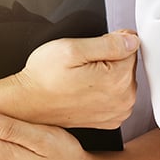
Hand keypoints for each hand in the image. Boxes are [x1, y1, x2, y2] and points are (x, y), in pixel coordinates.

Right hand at [9, 30, 138, 128]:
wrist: (27, 104)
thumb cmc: (44, 77)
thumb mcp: (72, 49)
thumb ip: (109, 43)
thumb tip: (132, 39)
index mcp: (117, 80)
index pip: (130, 46)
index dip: (108, 42)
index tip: (89, 51)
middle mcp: (123, 100)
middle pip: (128, 64)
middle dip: (108, 59)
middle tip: (81, 66)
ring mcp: (117, 112)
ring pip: (123, 79)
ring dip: (106, 75)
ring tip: (81, 79)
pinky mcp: (109, 119)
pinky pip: (116, 95)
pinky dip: (104, 91)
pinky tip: (84, 91)